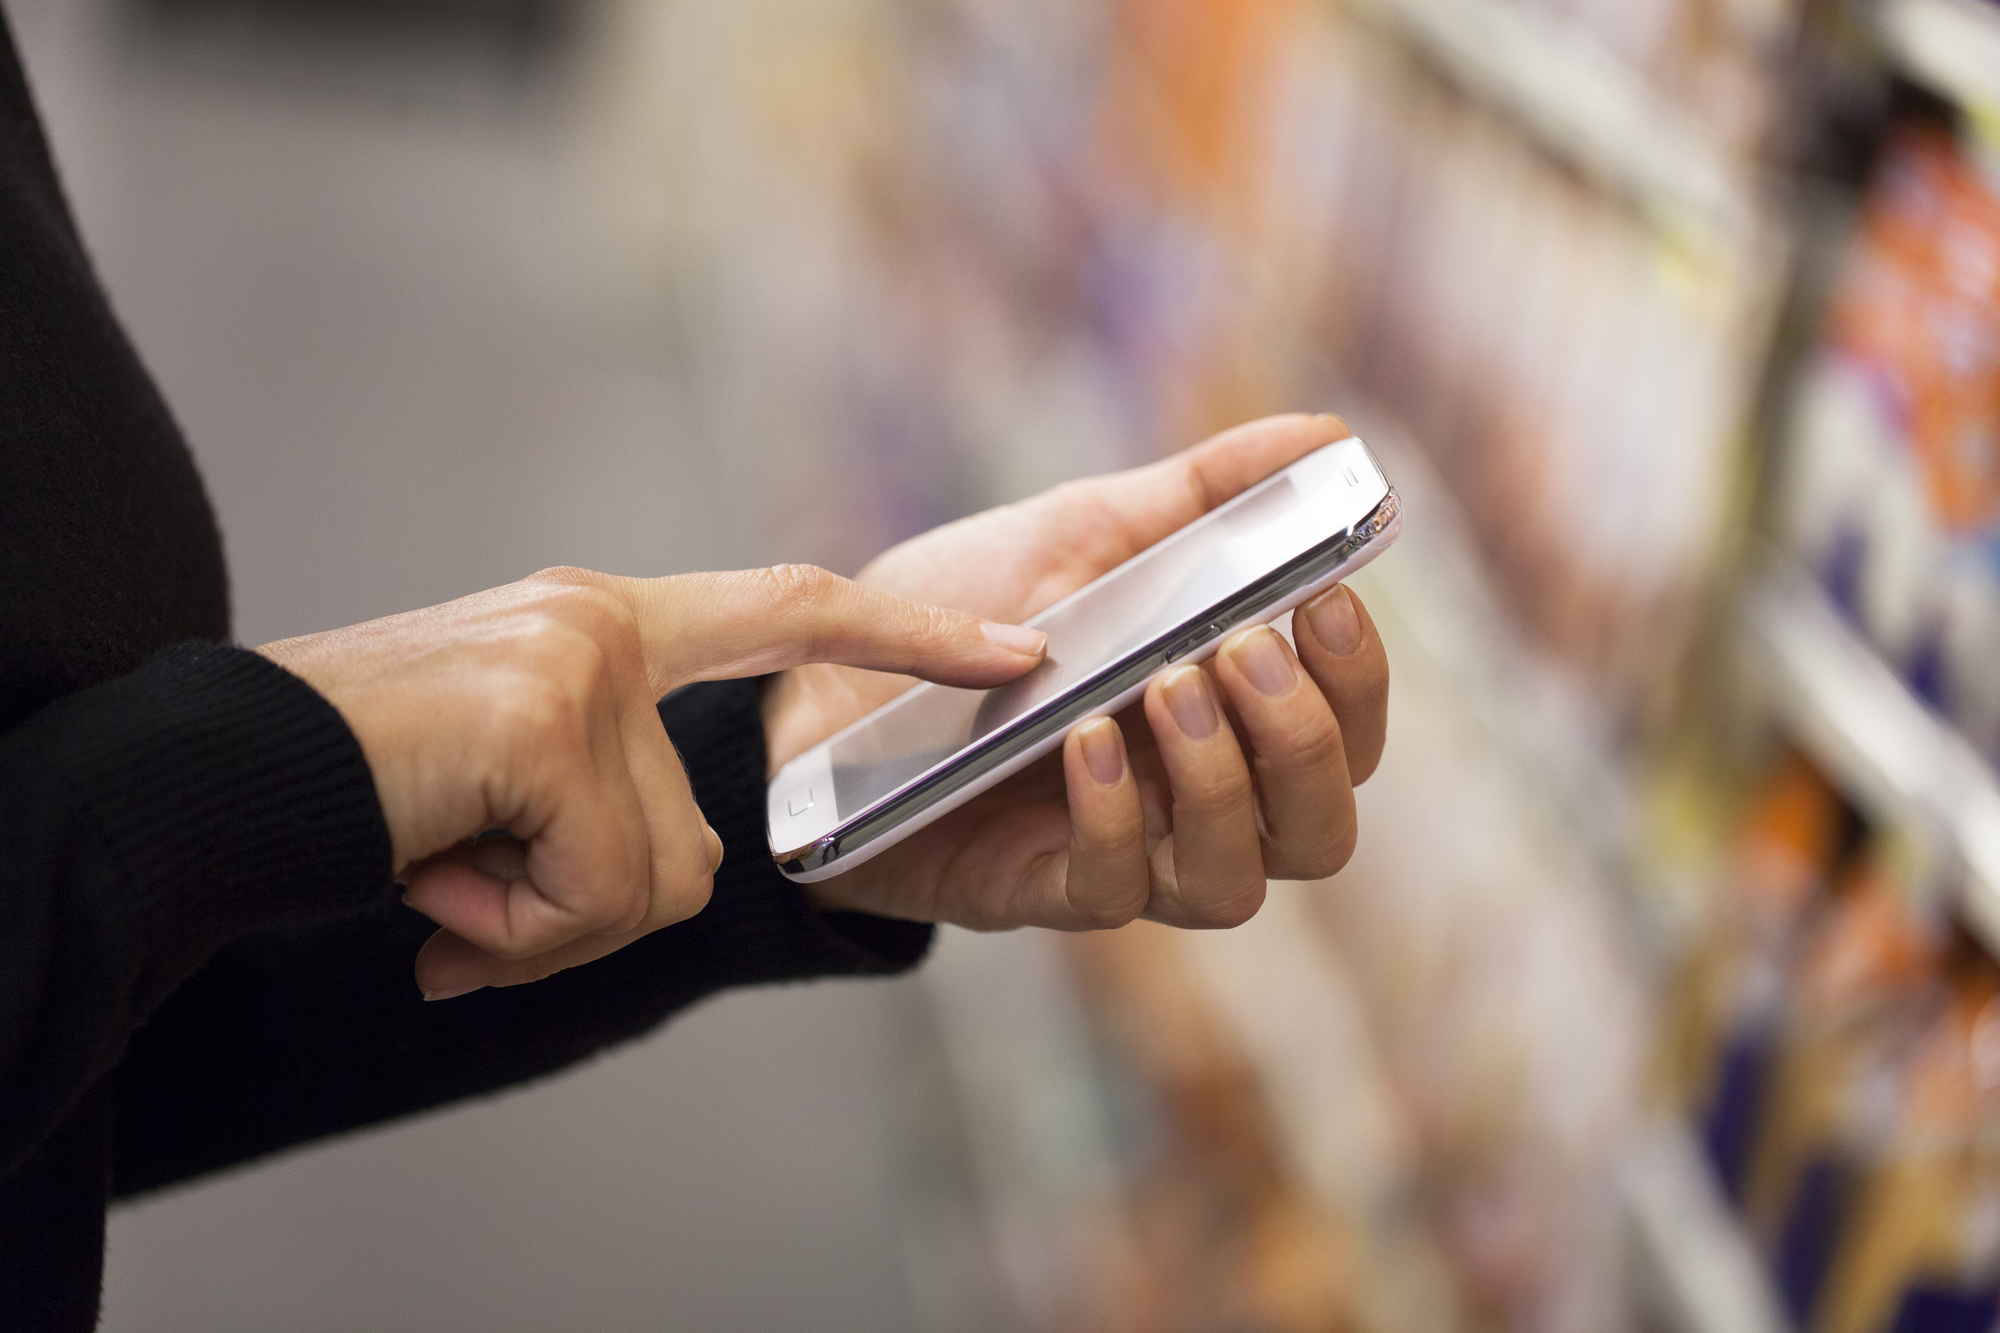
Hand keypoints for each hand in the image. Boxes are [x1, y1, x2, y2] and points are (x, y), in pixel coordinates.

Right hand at [259, 565, 1047, 996]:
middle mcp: (604, 625)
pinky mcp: (546, 719)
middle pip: (697, 845)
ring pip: (650, 881)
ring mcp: (581, 664)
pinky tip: (430, 882)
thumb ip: (612, 807)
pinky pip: (593, 892)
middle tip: (469, 891)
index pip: (792, 612)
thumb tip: (680, 883)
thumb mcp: (511, 790)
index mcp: (608, 625)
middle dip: (587, 913)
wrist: (218, 783)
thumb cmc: (366, 791)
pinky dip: (508, 930)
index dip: (910, 643)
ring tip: (437, 870)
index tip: (1022, 654)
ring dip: (536, 923)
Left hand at [763, 413, 1390, 930]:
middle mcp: (1192, 799)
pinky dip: (1116, 816)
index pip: (1347, 731)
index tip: (1325, 598)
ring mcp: (1123, 853)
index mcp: (1224, 715)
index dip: (1357, 680)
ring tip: (1167, 688)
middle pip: (1319, 829)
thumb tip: (1328, 436)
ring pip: (1236, 882)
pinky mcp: (1041, 889)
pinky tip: (1083, 740)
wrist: (818, 680)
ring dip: (1221, 785)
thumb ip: (1204, 493)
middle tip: (1244, 650)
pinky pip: (1116, 891)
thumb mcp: (1082, 531)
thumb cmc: (963, 613)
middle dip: (1305, 740)